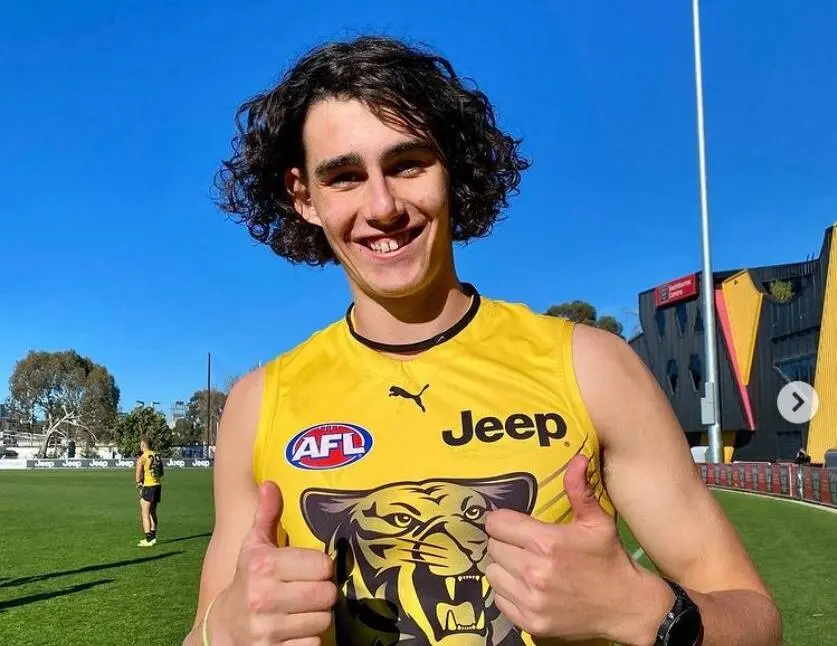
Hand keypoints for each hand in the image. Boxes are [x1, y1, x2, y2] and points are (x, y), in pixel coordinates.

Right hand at [214, 481, 337, 645]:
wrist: (222, 631)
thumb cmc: (247, 581)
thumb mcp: (254, 548)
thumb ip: (267, 516)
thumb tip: (270, 484)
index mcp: (263, 565)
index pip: (322, 565)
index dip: (321, 568)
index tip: (310, 570)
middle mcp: (263, 597)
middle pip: (326, 594)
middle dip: (323, 594)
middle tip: (309, 592)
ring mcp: (267, 629)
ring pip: (323, 621)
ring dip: (318, 617)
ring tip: (302, 611)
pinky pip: (313, 645)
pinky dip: (310, 640)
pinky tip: (296, 631)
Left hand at [484, 455, 659, 641]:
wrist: (627, 607)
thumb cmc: (610, 560)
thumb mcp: (597, 522)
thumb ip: (580, 490)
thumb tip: (577, 459)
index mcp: (547, 543)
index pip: (496, 523)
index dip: (502, 520)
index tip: (512, 523)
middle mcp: (534, 572)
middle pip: (492, 547)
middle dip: (504, 542)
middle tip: (520, 544)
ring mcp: (531, 600)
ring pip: (492, 574)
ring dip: (503, 567)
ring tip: (521, 564)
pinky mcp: (530, 623)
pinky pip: (499, 600)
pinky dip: (507, 592)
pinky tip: (524, 586)